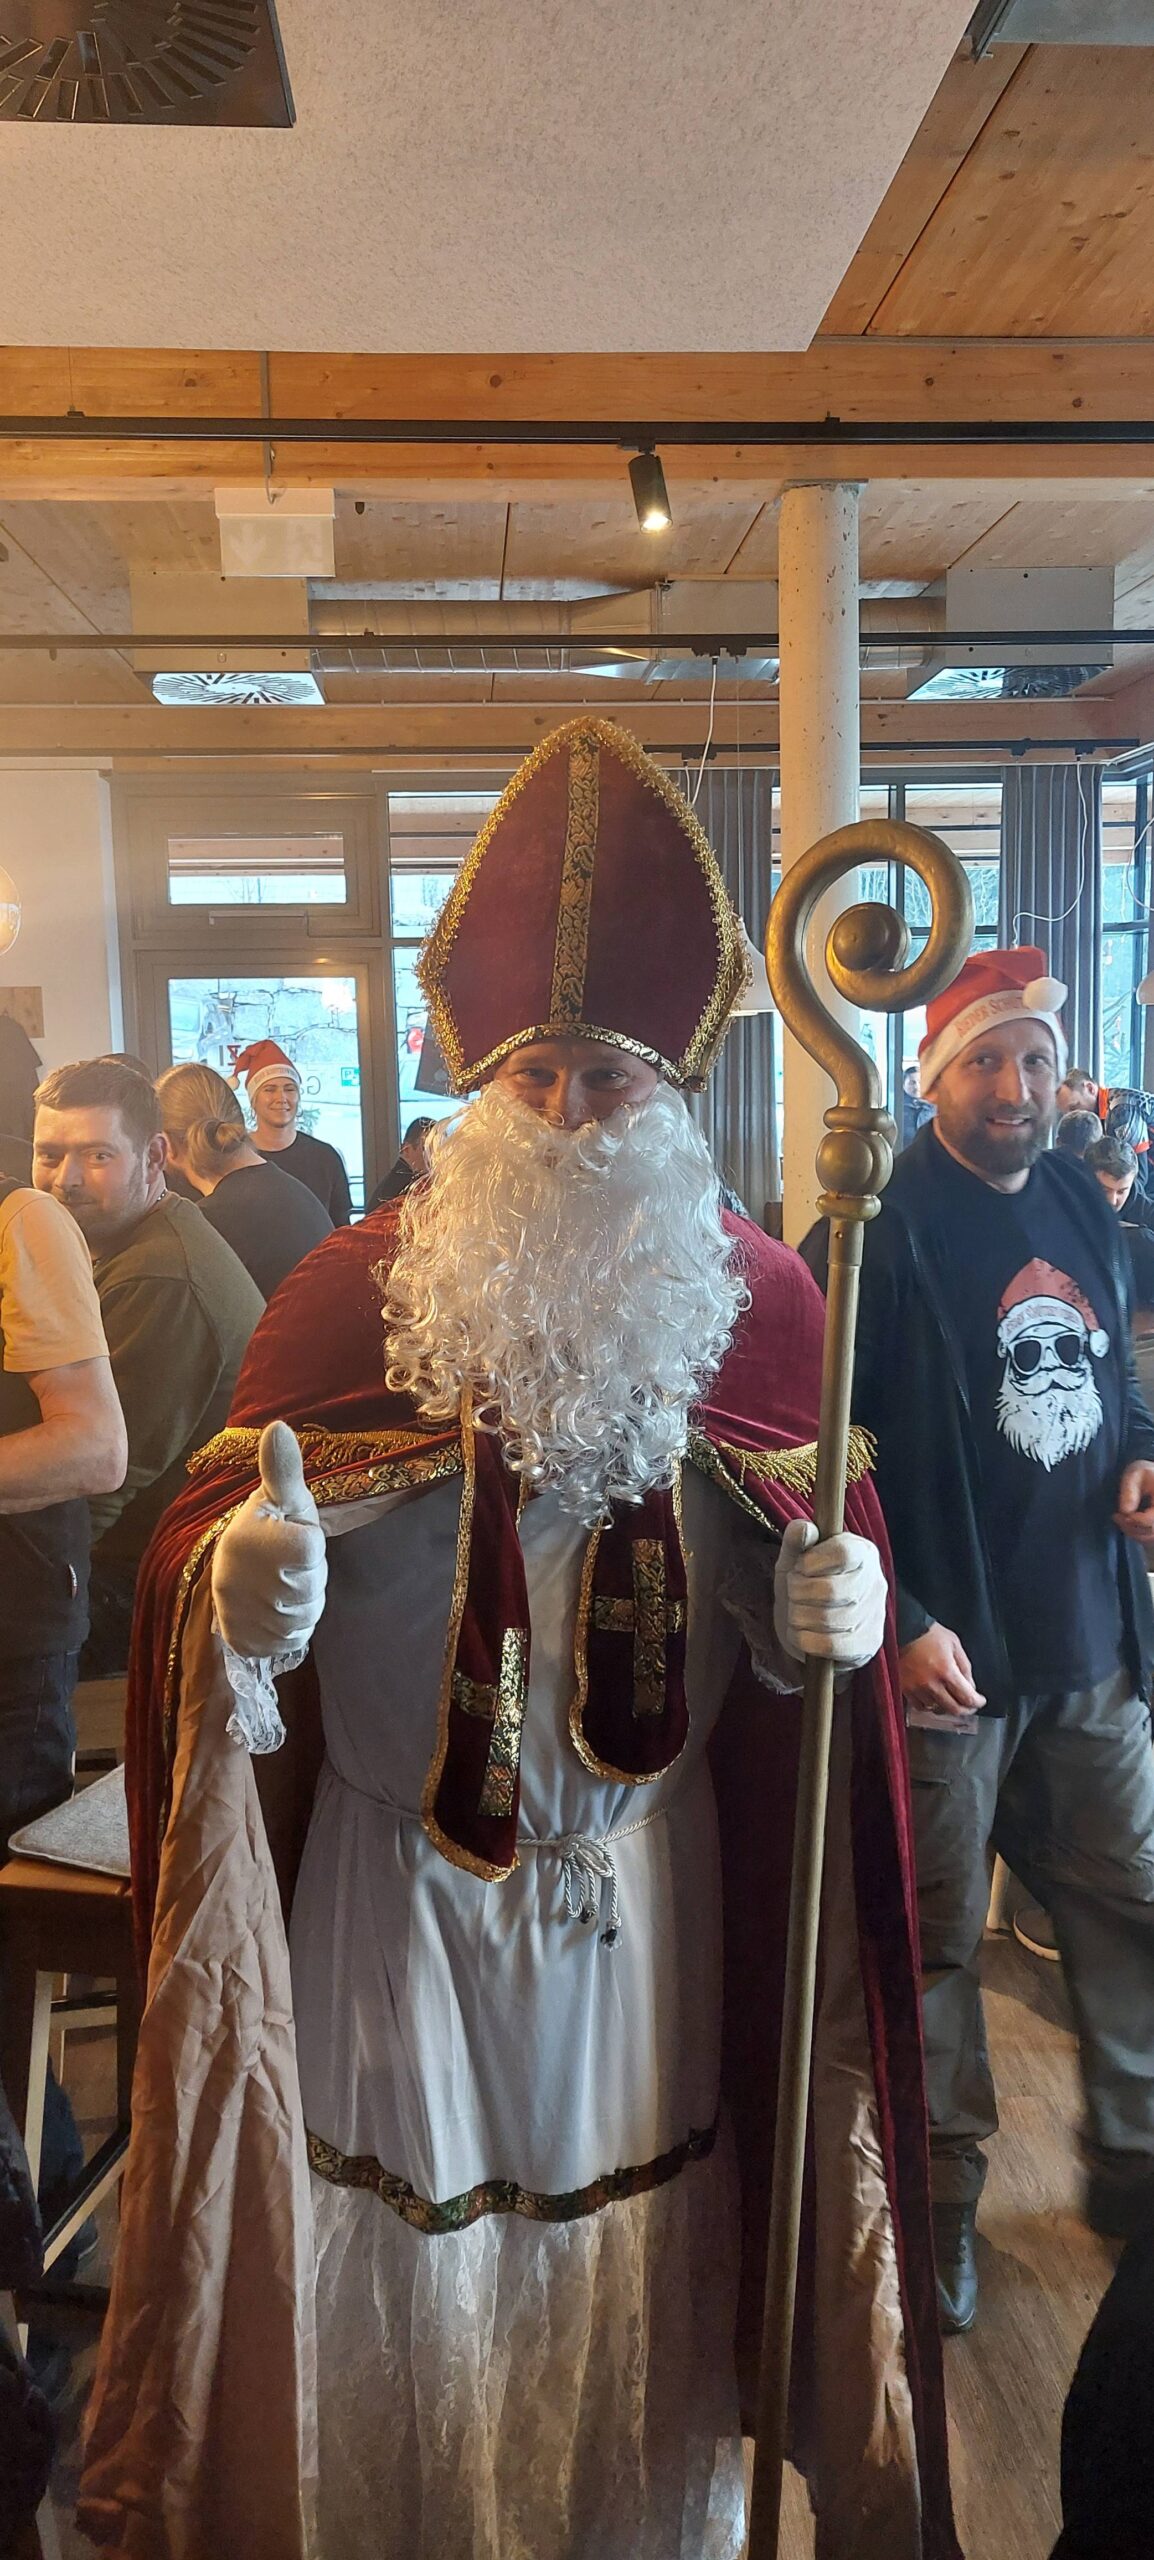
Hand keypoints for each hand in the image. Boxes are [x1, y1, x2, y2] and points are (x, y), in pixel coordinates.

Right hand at [211, 1420, 326, 1660]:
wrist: (234, 1573)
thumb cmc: (270, 1528)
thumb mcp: (281, 1497)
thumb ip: (283, 1469)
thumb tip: (278, 1426)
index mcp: (247, 1540)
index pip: (309, 1549)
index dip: (310, 1545)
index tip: (292, 1537)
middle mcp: (235, 1581)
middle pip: (309, 1589)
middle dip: (309, 1580)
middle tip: (289, 1566)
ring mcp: (237, 1615)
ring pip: (302, 1619)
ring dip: (303, 1607)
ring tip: (285, 1587)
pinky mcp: (243, 1641)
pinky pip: (290, 1642)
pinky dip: (292, 1631)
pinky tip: (278, 1611)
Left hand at [773, 1518, 886, 1669]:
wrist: (811, 1626)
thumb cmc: (804, 1585)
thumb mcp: (795, 1559)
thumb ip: (796, 1540)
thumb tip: (803, 1527)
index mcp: (862, 1552)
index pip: (842, 1552)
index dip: (812, 1561)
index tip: (800, 1567)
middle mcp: (876, 1582)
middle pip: (831, 1590)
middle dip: (798, 1593)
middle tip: (793, 1592)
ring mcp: (876, 1616)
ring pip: (828, 1620)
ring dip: (799, 1617)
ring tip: (796, 1612)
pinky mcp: (869, 1645)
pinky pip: (831, 1646)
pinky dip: (806, 1641)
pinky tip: (802, 1634)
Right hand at [898, 1622, 983, 1721]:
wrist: (903, 1629)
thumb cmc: (928, 1633)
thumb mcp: (954, 1644)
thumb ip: (965, 1667)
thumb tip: (970, 1686)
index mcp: (946, 1671)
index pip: (967, 1698)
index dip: (977, 1703)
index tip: (979, 1701)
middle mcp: (931, 1683)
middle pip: (954, 1709)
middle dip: (966, 1709)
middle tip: (970, 1706)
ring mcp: (917, 1688)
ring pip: (937, 1709)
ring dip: (947, 1707)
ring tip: (951, 1700)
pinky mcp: (905, 1688)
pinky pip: (920, 1706)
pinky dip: (930, 1705)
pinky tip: (934, 1699)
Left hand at [1115, 1461, 1153, 1546]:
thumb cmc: (1145, 1473)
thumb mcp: (1135, 1473)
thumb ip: (1130, 1490)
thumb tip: (1126, 1511)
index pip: (1152, 1519)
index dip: (1136, 1520)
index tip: (1120, 1514)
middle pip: (1150, 1531)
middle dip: (1130, 1526)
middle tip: (1116, 1517)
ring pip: (1149, 1538)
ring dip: (1131, 1532)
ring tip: (1119, 1518)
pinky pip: (1149, 1539)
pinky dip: (1137, 1535)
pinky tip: (1127, 1523)